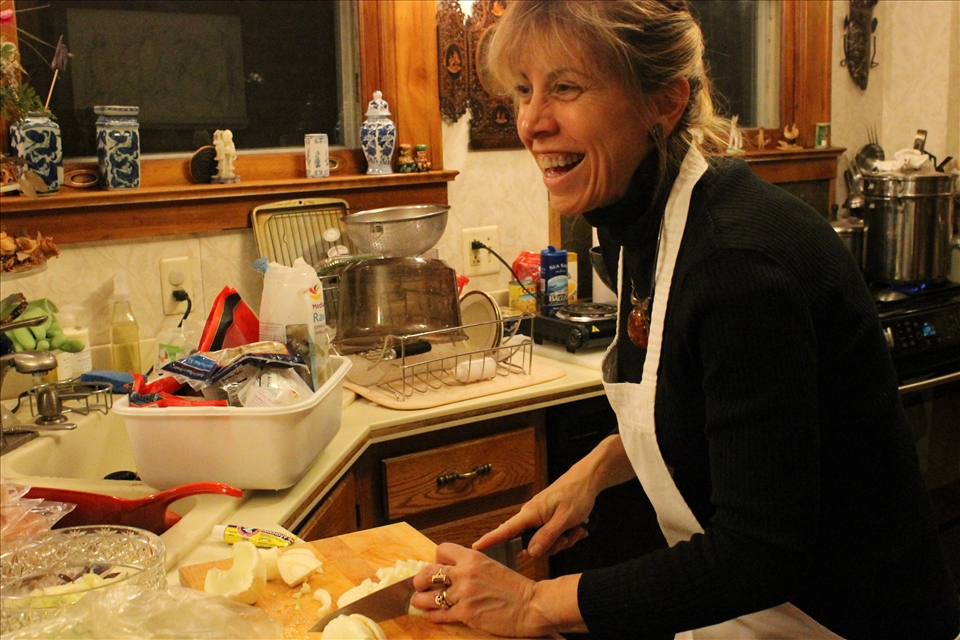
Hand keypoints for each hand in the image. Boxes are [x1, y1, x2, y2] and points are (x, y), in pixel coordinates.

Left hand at [411, 543, 543, 636]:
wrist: (531, 605)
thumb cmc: (515, 588)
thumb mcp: (491, 566)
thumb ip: (471, 567)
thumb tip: (453, 572)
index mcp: (472, 557)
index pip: (442, 550)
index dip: (437, 559)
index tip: (438, 567)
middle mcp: (465, 573)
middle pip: (428, 572)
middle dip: (420, 579)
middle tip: (420, 585)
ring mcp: (463, 594)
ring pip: (428, 596)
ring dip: (421, 600)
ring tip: (420, 602)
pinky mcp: (465, 614)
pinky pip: (439, 614)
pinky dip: (431, 616)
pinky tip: (430, 616)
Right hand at [474, 435, 632, 557]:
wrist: (588, 479)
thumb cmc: (576, 494)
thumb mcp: (564, 519)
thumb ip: (547, 537)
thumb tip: (531, 552)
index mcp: (531, 513)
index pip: (506, 529)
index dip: (490, 539)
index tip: (475, 547)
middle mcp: (532, 515)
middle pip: (532, 543)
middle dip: (553, 545)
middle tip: (570, 536)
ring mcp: (540, 517)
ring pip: (545, 541)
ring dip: (563, 540)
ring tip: (576, 529)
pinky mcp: (548, 518)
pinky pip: (552, 535)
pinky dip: (566, 535)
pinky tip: (577, 528)